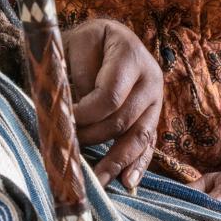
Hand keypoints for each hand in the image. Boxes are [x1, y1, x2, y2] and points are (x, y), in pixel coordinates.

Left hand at [64, 19, 162, 190]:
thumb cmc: (84, 43)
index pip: (110, 95)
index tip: (64, 123)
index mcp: (130, 53)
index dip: (86, 114)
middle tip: (69, 149)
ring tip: (99, 182)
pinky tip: (127, 182)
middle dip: (95, 137)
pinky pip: (148, 143)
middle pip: (124, 119)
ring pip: (139, 135)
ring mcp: (156, 99)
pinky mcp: (154, 116)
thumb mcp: (76, 46)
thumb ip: (78, 77)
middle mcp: (151, 77)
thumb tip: (76, 116)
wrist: (103, 38)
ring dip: (117, 161)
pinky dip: (138, 164)